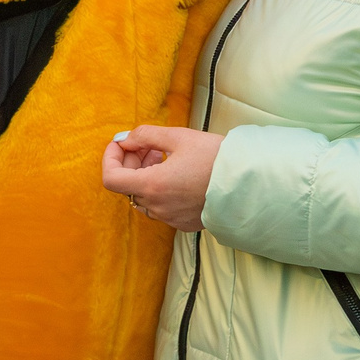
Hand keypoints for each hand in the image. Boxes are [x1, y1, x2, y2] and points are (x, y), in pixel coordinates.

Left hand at [100, 126, 223, 232]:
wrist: (249, 183)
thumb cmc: (216, 157)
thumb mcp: (179, 137)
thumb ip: (146, 136)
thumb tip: (125, 139)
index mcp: (152, 186)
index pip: (111, 178)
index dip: (110, 158)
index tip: (121, 144)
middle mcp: (158, 207)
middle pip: (127, 186)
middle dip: (130, 162)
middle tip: (147, 145)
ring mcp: (170, 218)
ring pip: (143, 197)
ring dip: (144, 176)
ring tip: (162, 157)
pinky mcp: (183, 223)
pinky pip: (160, 207)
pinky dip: (158, 190)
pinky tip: (175, 175)